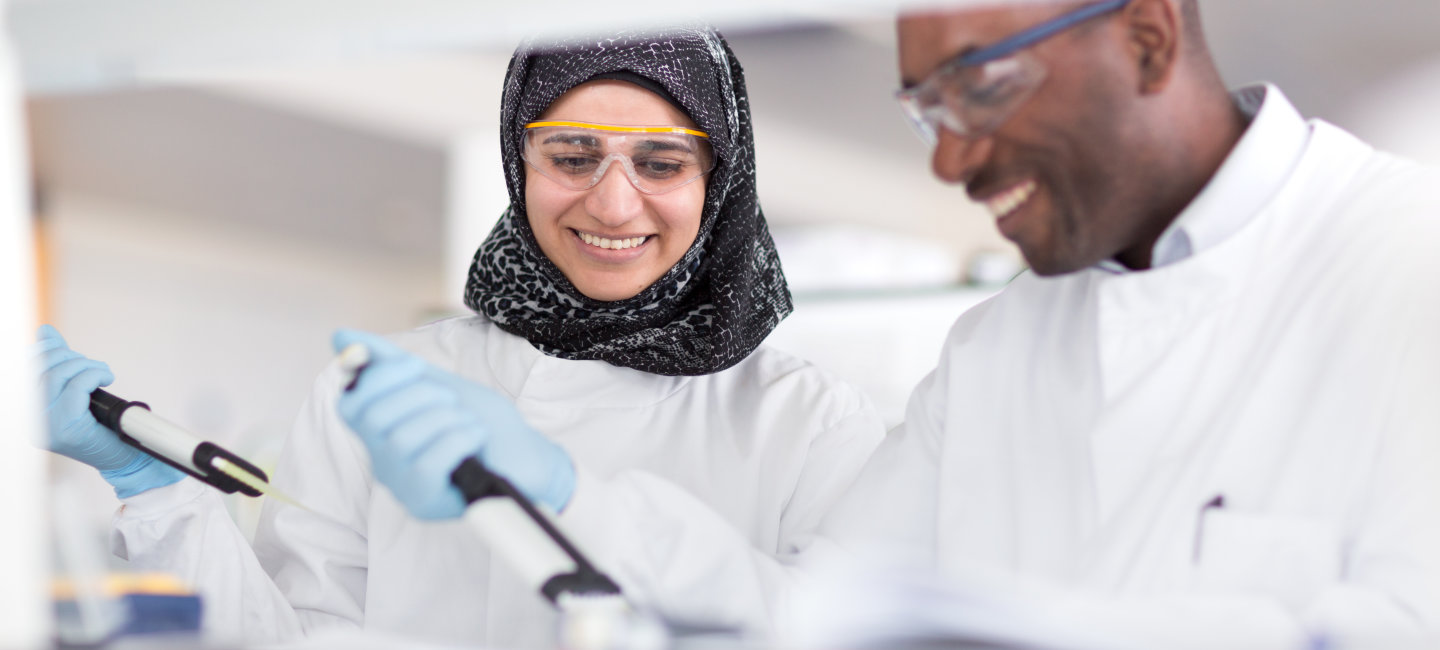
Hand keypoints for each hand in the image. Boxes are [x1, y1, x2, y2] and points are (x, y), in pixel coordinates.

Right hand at [33, 325, 182, 497]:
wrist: (126, 458)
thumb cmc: (102, 426)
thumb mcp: (76, 390)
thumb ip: (58, 363)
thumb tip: (44, 331)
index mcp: (28, 413)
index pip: (23, 372)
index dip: (39, 351)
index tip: (58, 344)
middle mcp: (30, 422)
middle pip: (38, 371)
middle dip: (67, 357)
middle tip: (91, 365)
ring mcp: (45, 428)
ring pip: (55, 376)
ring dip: (84, 365)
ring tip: (102, 373)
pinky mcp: (66, 429)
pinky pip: (76, 388)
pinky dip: (94, 375)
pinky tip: (105, 378)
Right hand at [333, 329, 574, 518]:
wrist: (530, 460)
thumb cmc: (482, 425)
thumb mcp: (438, 384)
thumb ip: (392, 364)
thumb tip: (341, 336)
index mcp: (382, 435)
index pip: (350, 404)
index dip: (378, 377)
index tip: (415, 365)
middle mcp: (383, 462)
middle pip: (372, 417)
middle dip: (420, 394)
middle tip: (451, 401)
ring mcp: (401, 486)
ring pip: (404, 438)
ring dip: (449, 419)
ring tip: (470, 425)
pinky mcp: (424, 502)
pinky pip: (428, 463)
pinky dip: (460, 441)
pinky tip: (477, 443)